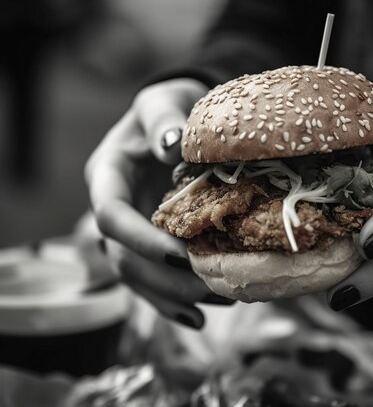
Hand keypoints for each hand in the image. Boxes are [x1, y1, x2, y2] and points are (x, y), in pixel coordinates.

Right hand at [85, 78, 233, 327]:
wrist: (178, 121)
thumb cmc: (170, 108)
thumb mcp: (164, 102)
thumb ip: (164, 120)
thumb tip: (171, 144)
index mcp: (108, 176)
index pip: (111, 216)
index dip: (141, 240)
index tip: (180, 254)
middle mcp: (115, 209)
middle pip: (124, 258)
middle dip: (164, 278)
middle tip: (208, 286)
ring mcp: (131, 231)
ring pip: (138, 277)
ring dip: (173, 296)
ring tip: (216, 302)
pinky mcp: (149, 244)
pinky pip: (153, 281)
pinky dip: (173, 302)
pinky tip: (200, 318)